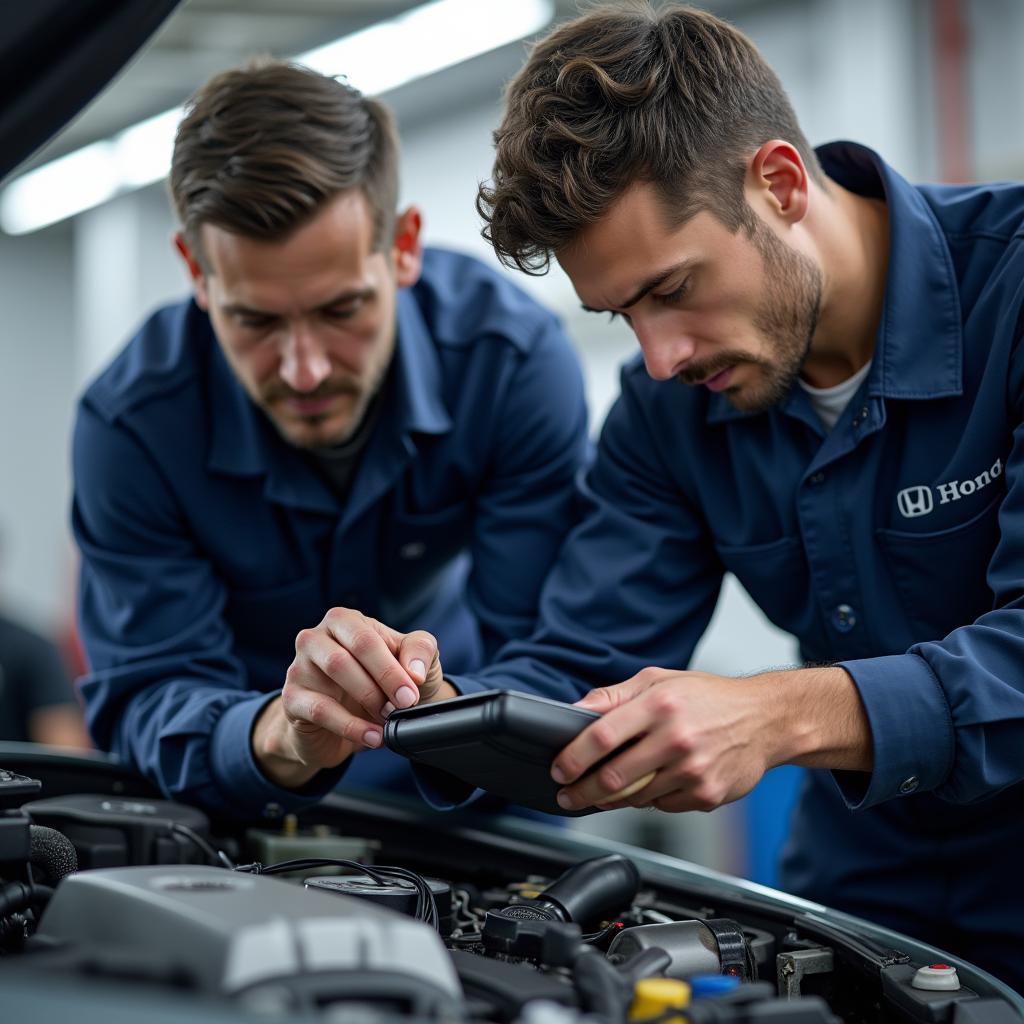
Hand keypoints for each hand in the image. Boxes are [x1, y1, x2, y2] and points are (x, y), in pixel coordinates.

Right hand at [252, 608, 455, 788]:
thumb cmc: (381, 682)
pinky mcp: (291, 699)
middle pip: (348, 654)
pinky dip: (351, 726)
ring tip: (388, 720)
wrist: (354, 725)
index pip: (367, 638)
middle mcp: (316, 637)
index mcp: (344, 621)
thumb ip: (419, 652)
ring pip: (334, 675)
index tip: (411, 693)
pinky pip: (320, 710)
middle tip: (403, 706)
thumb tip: (414, 671)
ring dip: (368, 700)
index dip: (391, 668)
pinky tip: (373, 737)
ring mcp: (299, 667)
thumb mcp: (409, 661)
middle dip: (382, 682)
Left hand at [550, 665, 869, 812]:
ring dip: (613, 799)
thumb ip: (614, 696)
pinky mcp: (707, 795)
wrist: (766, 719)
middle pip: (614, 777)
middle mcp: (676, 738)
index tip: (559, 769)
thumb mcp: (658, 680)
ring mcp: (693, 770)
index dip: (574, 758)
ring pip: (636, 798)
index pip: (602, 736)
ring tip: (603, 791)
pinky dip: (649, 800)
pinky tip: (652, 784)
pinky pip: (662, 806)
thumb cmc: (709, 697)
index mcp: (660, 704)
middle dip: (582, 791)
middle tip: (568, 795)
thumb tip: (576, 712)